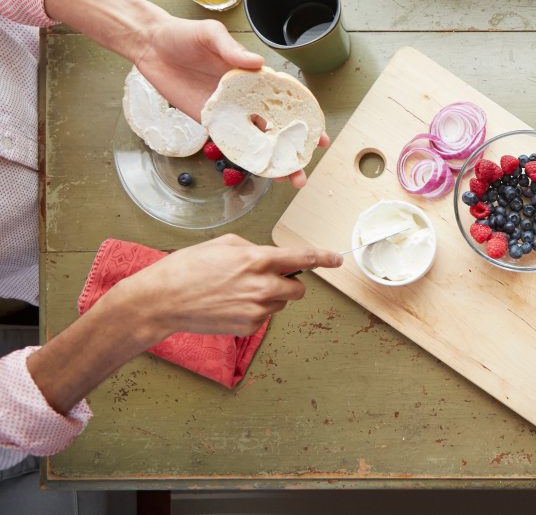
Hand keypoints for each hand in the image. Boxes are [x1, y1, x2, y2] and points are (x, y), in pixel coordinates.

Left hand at [44, 0, 326, 187]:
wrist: (150, 46)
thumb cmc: (184, 35)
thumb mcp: (210, 34)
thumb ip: (232, 50)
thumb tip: (256, 64)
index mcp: (255, 77)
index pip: (286, 101)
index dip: (305, 119)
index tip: (318, 136)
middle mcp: (246, 98)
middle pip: (276, 128)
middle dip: (292, 149)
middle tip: (303, 169)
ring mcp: (228, 113)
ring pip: (256, 141)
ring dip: (271, 160)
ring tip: (286, 179)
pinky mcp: (207, 122)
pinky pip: (229, 143)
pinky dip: (245, 159)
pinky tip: (258, 173)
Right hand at [115, 234, 342, 339]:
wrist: (163, 300)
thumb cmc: (189, 268)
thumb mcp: (223, 244)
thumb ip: (254, 249)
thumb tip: (270, 258)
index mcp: (257, 260)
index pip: (302, 259)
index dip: (323, 258)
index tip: (336, 259)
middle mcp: (262, 286)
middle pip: (297, 289)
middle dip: (289, 284)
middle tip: (267, 279)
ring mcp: (256, 310)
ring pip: (280, 304)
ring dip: (269, 297)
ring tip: (237, 292)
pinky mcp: (249, 327)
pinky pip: (264, 317)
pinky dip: (255, 311)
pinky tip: (230, 305)